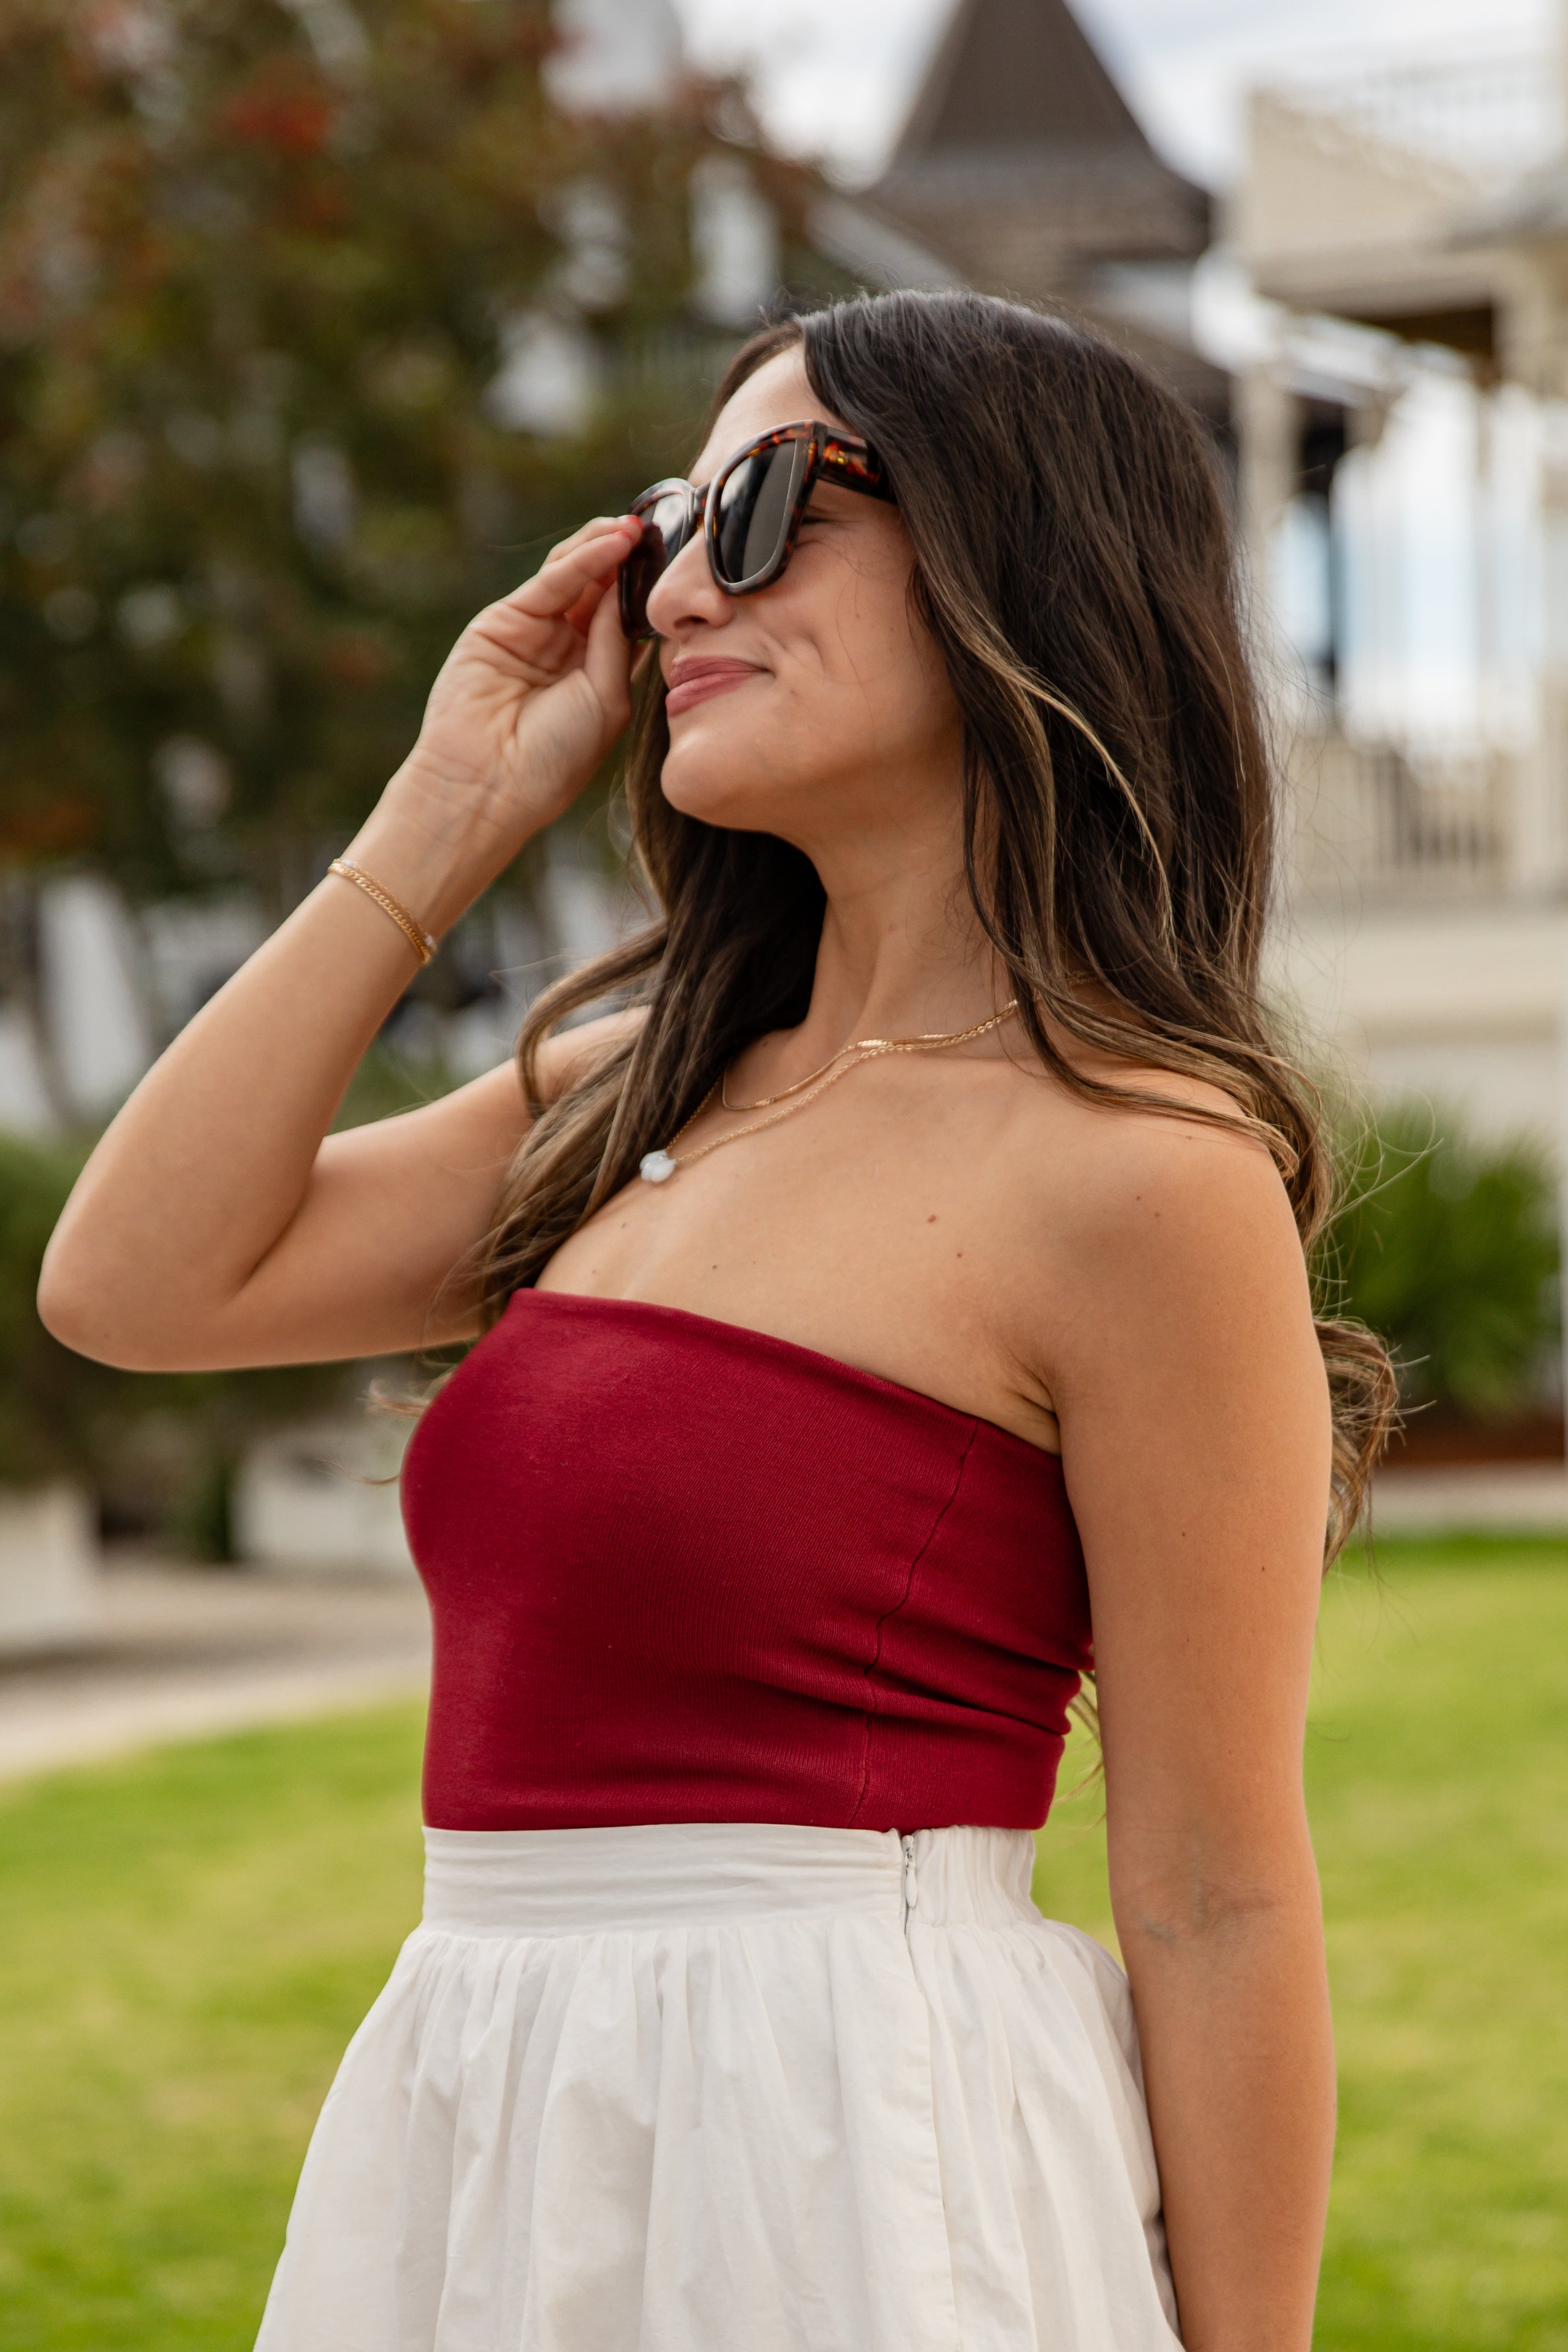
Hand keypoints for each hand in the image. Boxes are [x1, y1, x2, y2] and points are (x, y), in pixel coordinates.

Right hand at [389, 513, 642, 858]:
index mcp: (599, 674)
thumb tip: (628, 590)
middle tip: (665, 528)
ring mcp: (536, 633)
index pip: (629, 618)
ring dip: (607, 547)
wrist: (490, 782)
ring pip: (575, 576)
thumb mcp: (607, 699)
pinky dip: (582, 560)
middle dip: (631, 559)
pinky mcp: (504, 622)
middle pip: (604, 589)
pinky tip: (612, 542)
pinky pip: (550, 583)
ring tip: (639, 527)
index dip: (652, 589)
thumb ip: (618, 644)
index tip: (685, 561)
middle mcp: (568, 649)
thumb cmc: (555, 758)